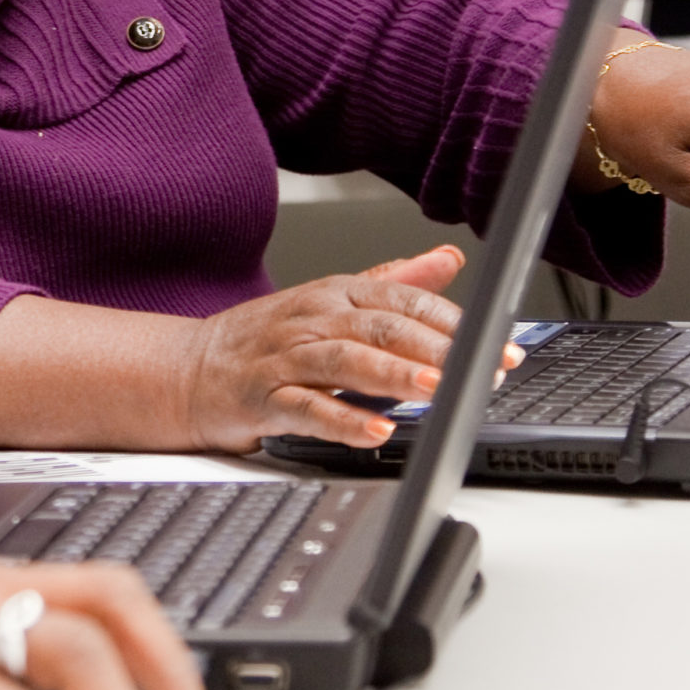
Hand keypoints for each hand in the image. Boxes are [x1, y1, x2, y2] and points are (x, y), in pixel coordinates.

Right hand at [182, 246, 500, 449]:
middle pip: (380, 327)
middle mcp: (312, 318)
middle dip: (436, 349)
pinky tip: (374, 432)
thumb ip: (393, 280)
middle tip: (480, 368)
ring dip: (393, 376)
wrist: (187, 369)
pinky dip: (341, 421)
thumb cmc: (266, 338)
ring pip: (345, 361)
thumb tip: (448, 258)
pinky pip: (305, 409)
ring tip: (434, 391)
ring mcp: (285, 357)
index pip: (403, 298)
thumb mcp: (330, 299)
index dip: (454, 320)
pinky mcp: (262, 398)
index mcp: (335, 293)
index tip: (502, 341)